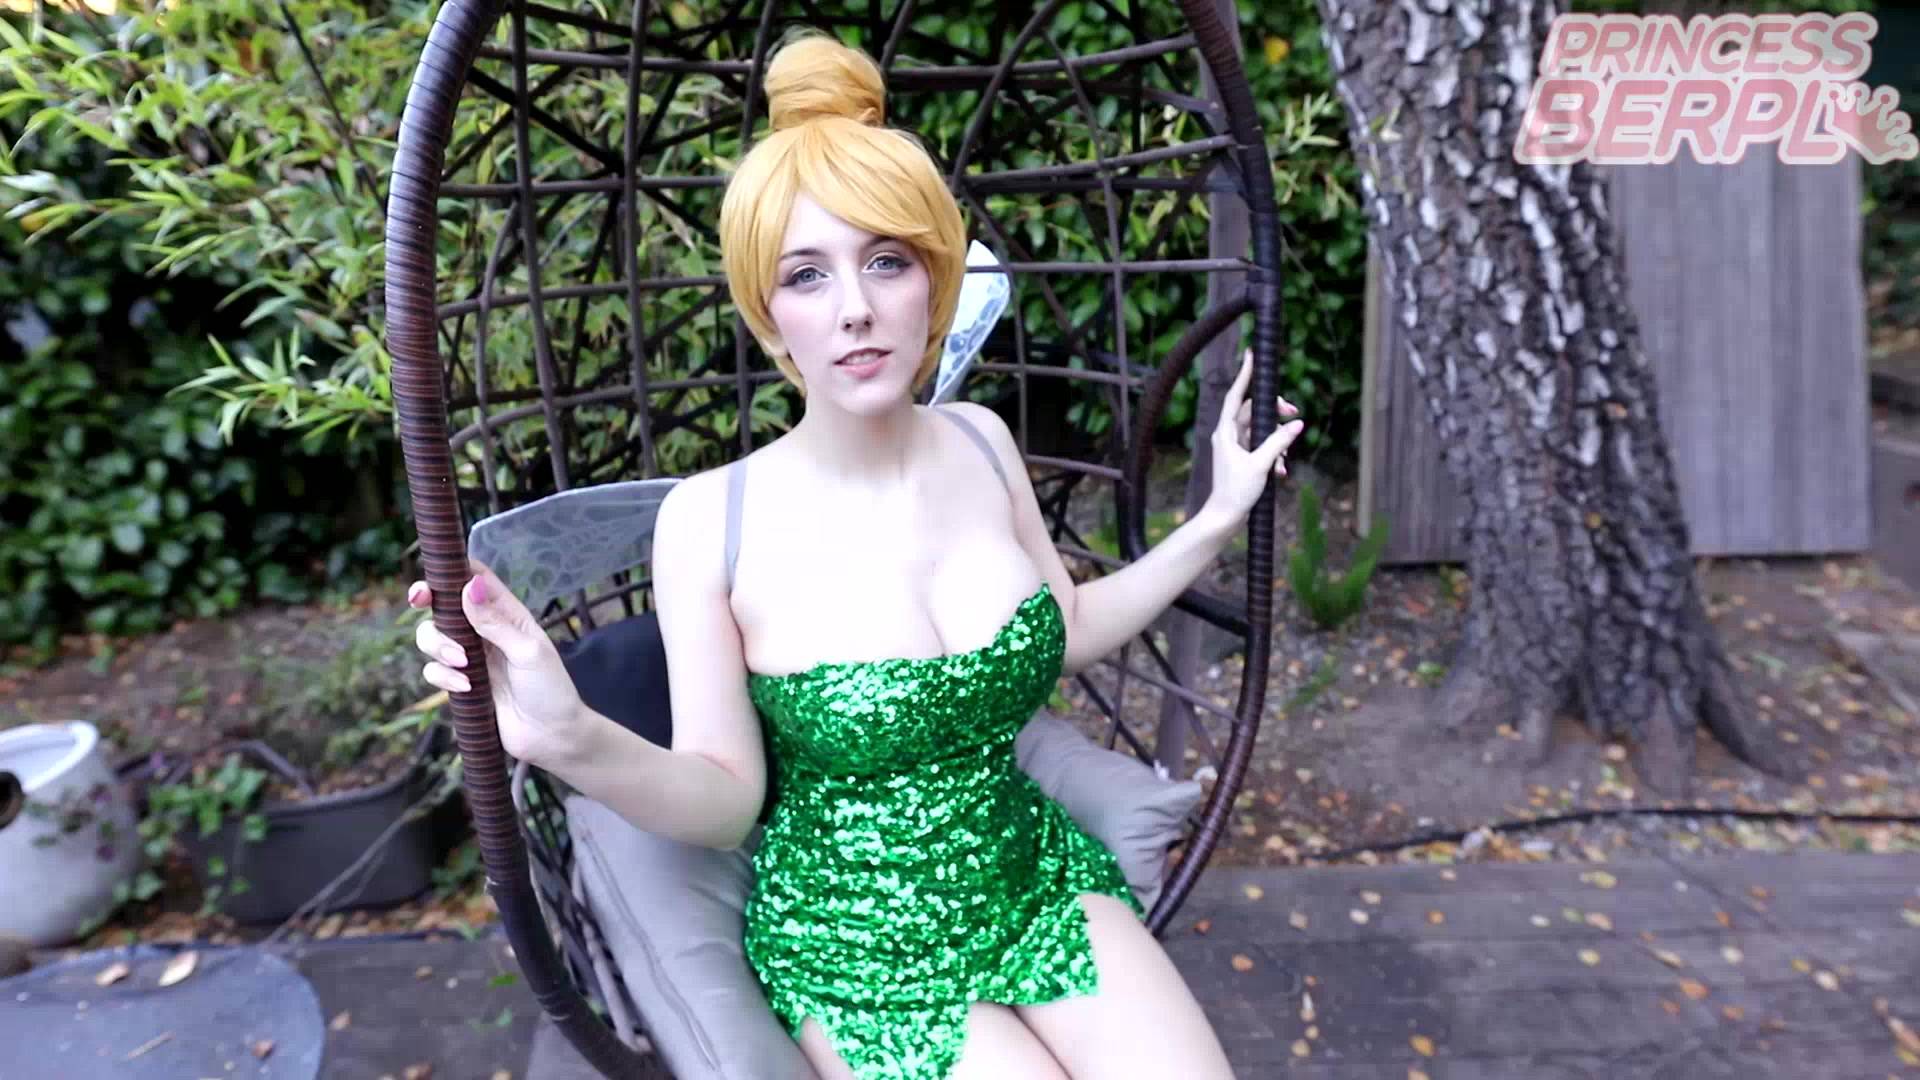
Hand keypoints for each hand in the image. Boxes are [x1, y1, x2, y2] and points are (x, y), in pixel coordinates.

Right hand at [408, 559, 584, 767]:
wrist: (551, 737)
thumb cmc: (550, 690)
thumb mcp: (528, 651)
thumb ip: (495, 622)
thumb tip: (469, 587)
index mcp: (507, 613)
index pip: (475, 579)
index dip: (453, 570)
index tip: (435, 570)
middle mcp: (484, 631)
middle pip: (443, 604)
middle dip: (426, 599)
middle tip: (418, 599)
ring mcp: (470, 657)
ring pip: (431, 636)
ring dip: (438, 645)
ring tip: (463, 664)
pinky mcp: (460, 684)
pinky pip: (434, 671)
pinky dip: (443, 676)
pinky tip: (466, 688)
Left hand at [1202, 349, 1303, 525]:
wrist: (1225, 517)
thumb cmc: (1236, 491)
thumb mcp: (1261, 464)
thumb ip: (1279, 442)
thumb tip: (1297, 424)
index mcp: (1226, 431)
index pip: (1236, 396)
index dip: (1245, 375)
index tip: (1251, 355)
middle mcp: (1228, 435)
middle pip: (1254, 411)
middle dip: (1276, 413)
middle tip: (1295, 414)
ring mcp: (1235, 447)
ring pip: (1261, 431)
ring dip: (1278, 441)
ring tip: (1284, 460)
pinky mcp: (1243, 458)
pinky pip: (1262, 447)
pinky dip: (1274, 455)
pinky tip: (1281, 472)